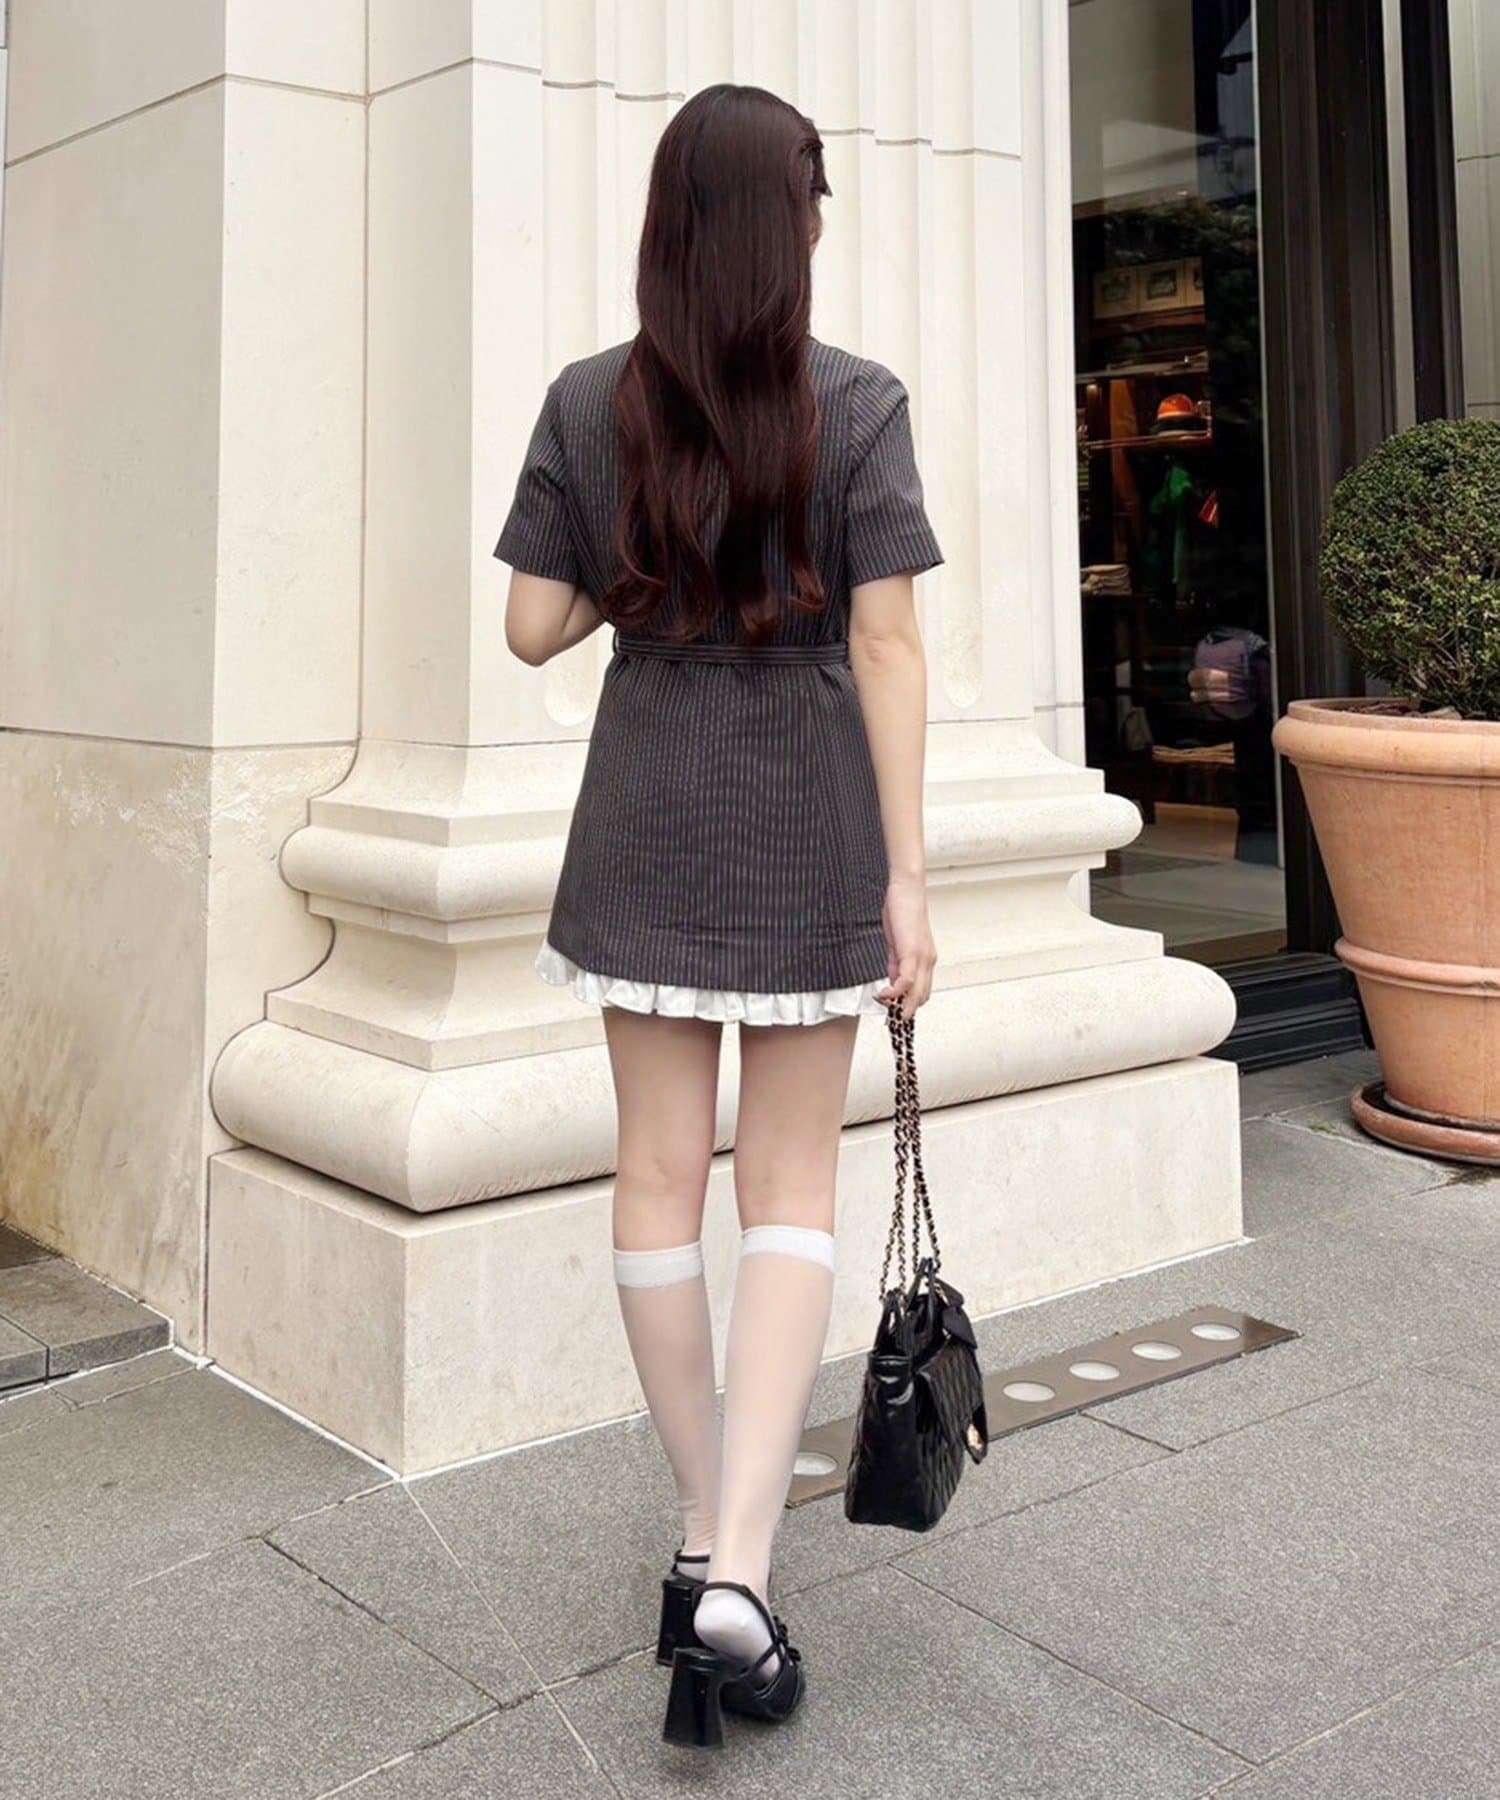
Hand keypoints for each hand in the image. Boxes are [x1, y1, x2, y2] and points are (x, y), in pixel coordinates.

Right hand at [878, 873, 935, 1018]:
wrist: (906, 889)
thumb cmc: (901, 911)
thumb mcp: (897, 944)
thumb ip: (895, 964)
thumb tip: (891, 983)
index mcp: (925, 960)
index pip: (922, 991)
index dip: (910, 1005)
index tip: (895, 1015)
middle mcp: (928, 961)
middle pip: (922, 997)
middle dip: (906, 1012)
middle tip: (890, 1020)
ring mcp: (922, 957)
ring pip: (917, 993)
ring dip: (902, 1006)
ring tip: (886, 1009)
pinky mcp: (912, 952)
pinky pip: (906, 980)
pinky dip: (894, 992)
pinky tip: (883, 994)